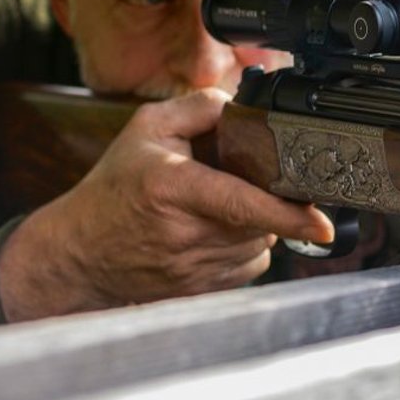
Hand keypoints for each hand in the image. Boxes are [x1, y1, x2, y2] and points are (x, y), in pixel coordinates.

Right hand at [0, 89, 332, 321]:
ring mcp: (193, 270)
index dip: (287, 214)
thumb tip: (247, 108)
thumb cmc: (114, 189)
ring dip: (254, 225)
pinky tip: (211, 235)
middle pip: (260, 219)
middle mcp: (184, 234)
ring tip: (213, 210)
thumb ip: (201, 107)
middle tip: (231, 184)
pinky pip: (248, 266)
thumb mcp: (147, 128)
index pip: (241, 203)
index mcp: (172, 188)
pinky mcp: (201, 292)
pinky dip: (242, 248)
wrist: (77, 255)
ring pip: (260, 244)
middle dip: (263, 199)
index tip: (322, 224)